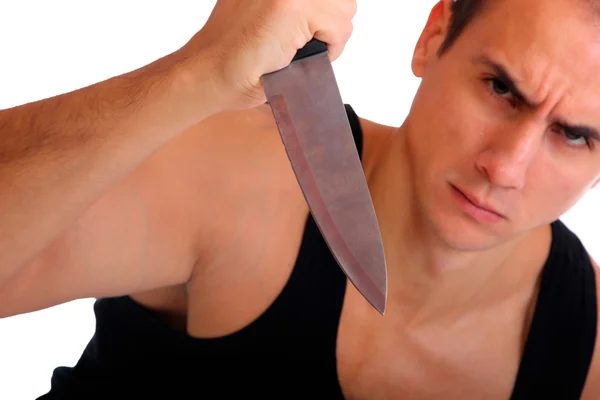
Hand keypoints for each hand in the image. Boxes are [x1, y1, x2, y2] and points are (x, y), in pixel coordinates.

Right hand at [174, 0, 356, 111]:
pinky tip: (297, 55)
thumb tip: (329, 8)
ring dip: (329, 36)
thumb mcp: (263, 10)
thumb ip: (292, 4)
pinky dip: (329, 50)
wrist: (208, 72)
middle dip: (330, 23)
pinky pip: (339, 28)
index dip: (325, 12)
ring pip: (345, 9)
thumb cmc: (233, 53)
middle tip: (299, 43)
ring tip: (297, 49)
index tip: (308, 31)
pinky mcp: (292, 6)